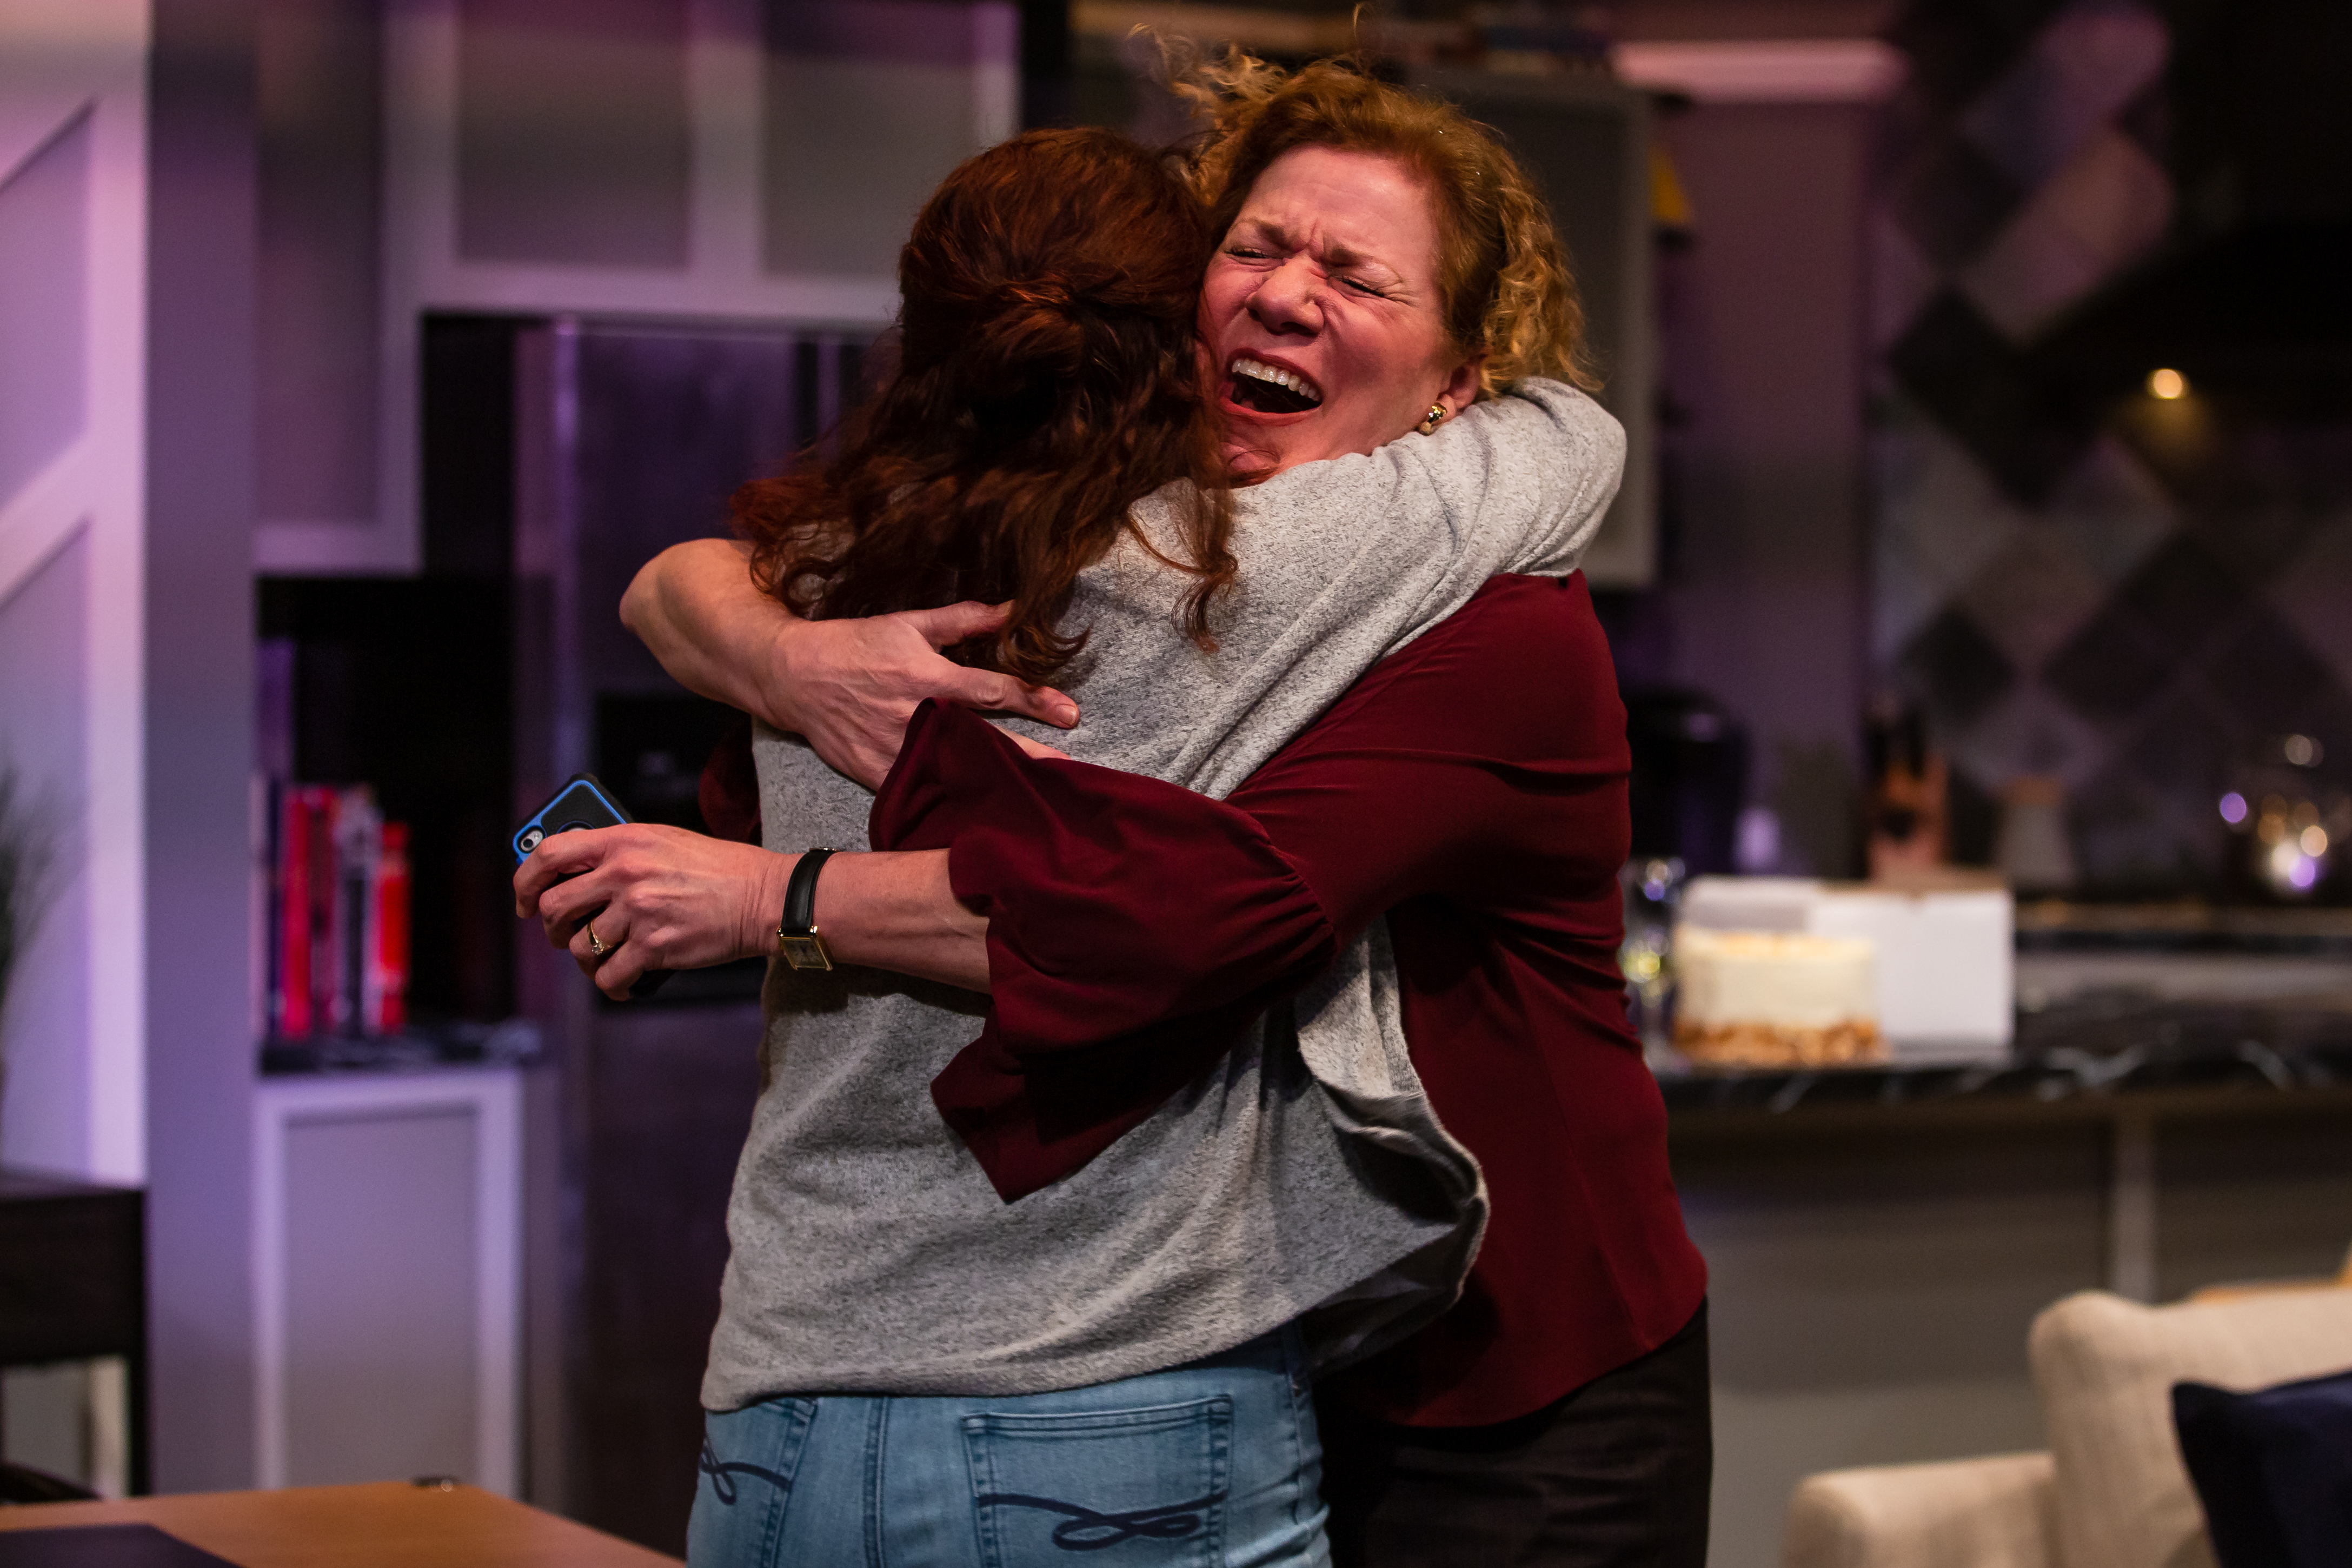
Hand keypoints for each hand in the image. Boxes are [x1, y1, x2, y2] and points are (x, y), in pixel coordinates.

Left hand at [513, 824, 791, 1000]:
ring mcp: (639, 911)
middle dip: (553, 928)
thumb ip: (619, 852)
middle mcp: (625, 873)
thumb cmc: (718, 869)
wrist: (763, 897)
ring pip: (579, 947)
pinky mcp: (654, 947)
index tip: (525, 899)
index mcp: (624, 841)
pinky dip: (612, 984)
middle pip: (553, 907)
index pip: (550, 855)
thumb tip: (573, 875)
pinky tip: (625, 980)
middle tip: (566, 934)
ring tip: (607, 956)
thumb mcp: (663, 842)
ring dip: (587, 958)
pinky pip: (609, 976)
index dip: (525, 880)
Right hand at [762, 601, 1078, 788]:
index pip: (996, 691)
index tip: (1071, 714)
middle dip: (1029, 757)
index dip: (1037, 700)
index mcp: (930, 678)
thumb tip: (1010, 611)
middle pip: (985, 742)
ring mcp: (896, 752)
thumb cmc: (855, 644)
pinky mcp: (876, 774)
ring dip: (993, 785)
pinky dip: (948, 802)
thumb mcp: (908, 623)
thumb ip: (962, 620)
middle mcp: (917, 718)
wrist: (794, 676)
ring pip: (954, 773)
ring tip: (1034, 801)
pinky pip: (920, 792)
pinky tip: (979, 816)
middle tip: (1069, 775)